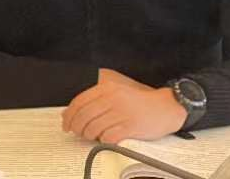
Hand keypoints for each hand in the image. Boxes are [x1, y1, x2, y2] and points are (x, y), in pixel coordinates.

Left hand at [61, 69, 186, 142]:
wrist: (164, 107)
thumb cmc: (137, 102)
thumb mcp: (115, 94)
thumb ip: (93, 101)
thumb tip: (68, 113)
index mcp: (107, 88)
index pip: (79, 101)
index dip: (69, 115)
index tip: (66, 124)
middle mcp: (112, 98)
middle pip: (83, 116)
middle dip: (77, 128)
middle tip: (78, 133)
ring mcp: (121, 112)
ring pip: (93, 129)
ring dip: (90, 136)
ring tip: (95, 135)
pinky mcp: (129, 127)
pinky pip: (107, 137)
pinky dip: (104, 140)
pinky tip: (108, 137)